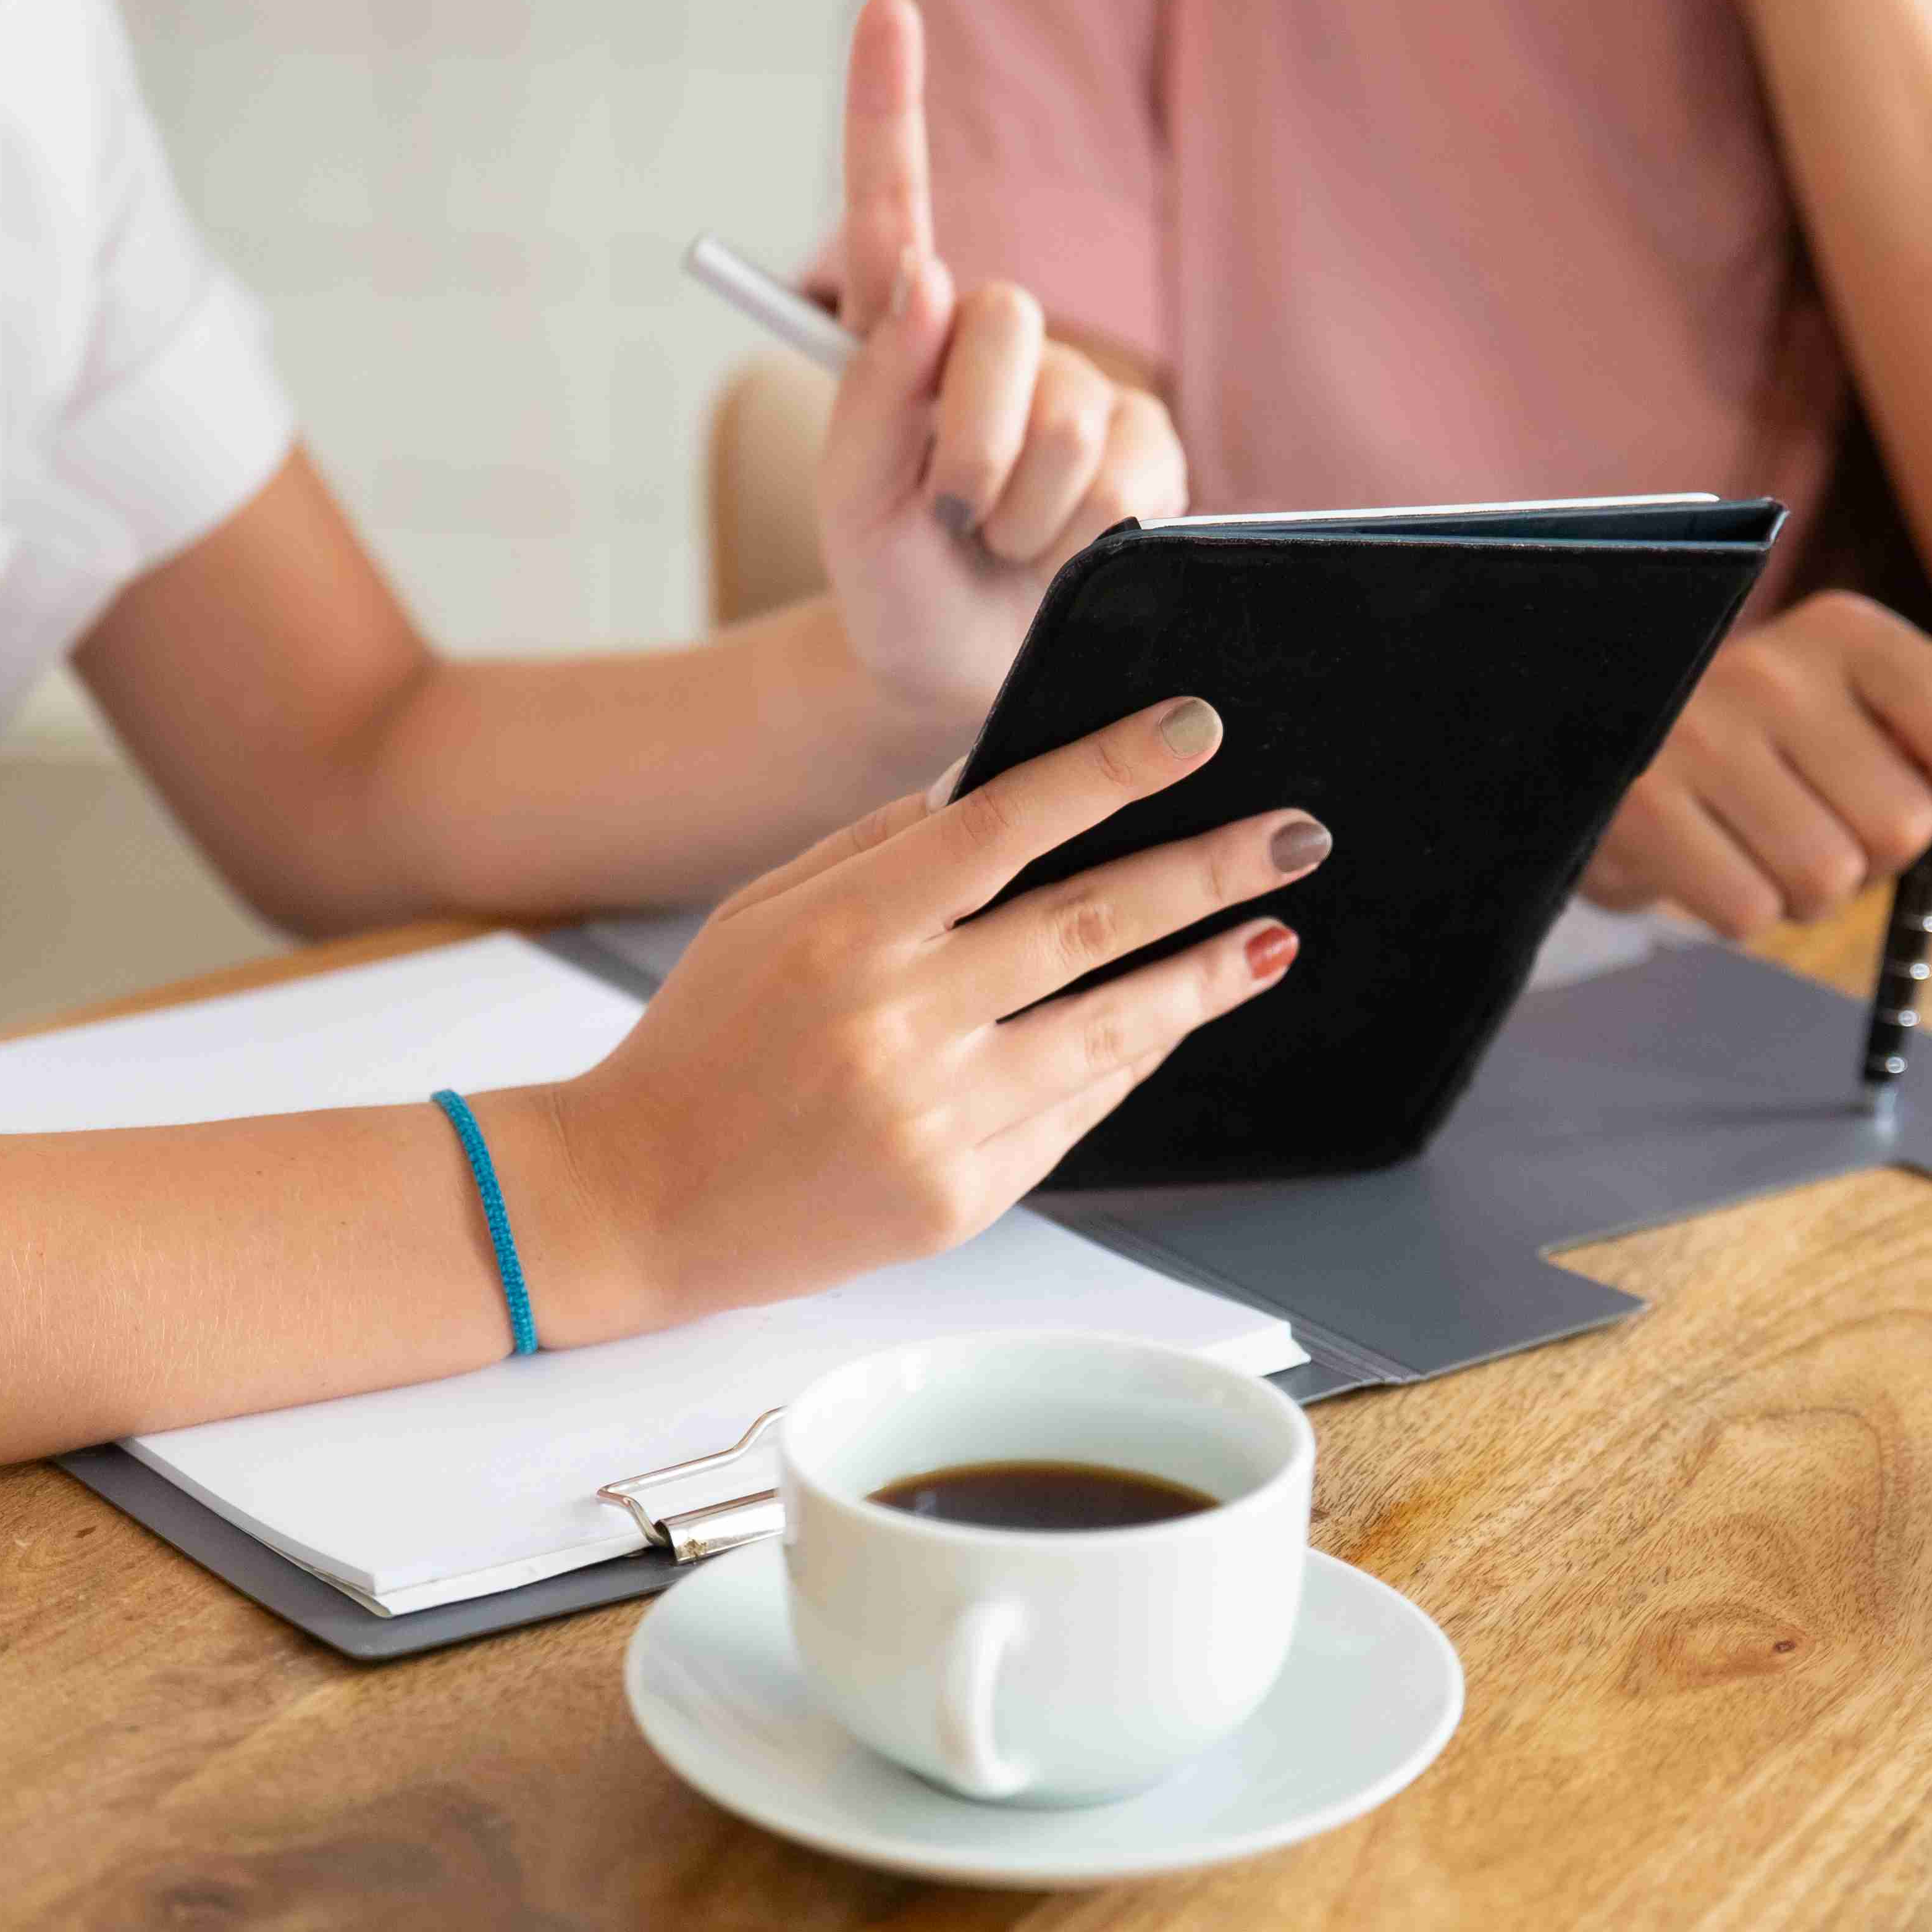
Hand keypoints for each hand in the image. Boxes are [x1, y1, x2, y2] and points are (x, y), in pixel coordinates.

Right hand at [535, 697, 1322, 1336]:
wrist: (636, 1200)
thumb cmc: (706, 1041)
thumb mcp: (767, 912)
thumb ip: (884, 846)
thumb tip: (999, 779)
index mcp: (843, 930)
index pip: (1005, 824)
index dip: (1111, 771)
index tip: (1198, 731)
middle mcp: (896, 1020)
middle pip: (1086, 923)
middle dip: (1206, 870)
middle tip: (1294, 834)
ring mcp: (934, 1117)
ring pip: (1108, 1029)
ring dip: (1203, 977)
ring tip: (1270, 934)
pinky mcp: (958, 1197)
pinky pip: (1074, 1115)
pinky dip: (1132, 1059)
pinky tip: (1178, 1016)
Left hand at [815, 0, 1190, 727]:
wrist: (960, 677)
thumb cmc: (893, 585)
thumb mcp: (849, 508)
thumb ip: (869, 398)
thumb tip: (928, 281)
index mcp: (905, 339)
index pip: (893, 212)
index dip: (888, 109)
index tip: (889, 10)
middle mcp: (998, 345)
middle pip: (1004, 328)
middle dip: (969, 446)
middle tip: (955, 516)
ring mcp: (1083, 393)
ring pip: (1072, 422)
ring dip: (1025, 513)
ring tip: (1004, 544)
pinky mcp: (1150, 453)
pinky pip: (1129, 477)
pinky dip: (1082, 537)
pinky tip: (1063, 556)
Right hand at [1581, 589, 1931, 936]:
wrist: (1606, 750)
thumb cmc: (1773, 750)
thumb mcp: (1881, 728)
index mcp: (1846, 630)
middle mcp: (1772, 667)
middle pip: (1901, 823)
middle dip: (1876, 859)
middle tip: (1822, 829)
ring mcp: (1699, 733)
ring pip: (1828, 878)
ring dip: (1809, 893)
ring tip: (1763, 843)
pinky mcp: (1643, 804)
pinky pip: (1749, 910)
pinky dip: (1743, 911)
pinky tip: (1713, 862)